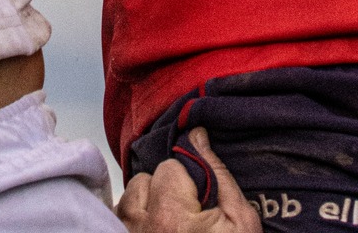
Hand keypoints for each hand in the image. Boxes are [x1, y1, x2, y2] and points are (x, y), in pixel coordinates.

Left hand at [117, 129, 259, 232]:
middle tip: (186, 215)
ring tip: (169, 226)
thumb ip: (217, 172)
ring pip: (127, 201)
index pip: (169, 167)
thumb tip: (197, 134)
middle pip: (144, 181)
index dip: (188, 179)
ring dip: (144, 206)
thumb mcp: (240, 220)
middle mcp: (140, 229)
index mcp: (171, 216)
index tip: (200, 201)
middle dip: (163, 190)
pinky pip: (117, 221)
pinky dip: (131, 223)